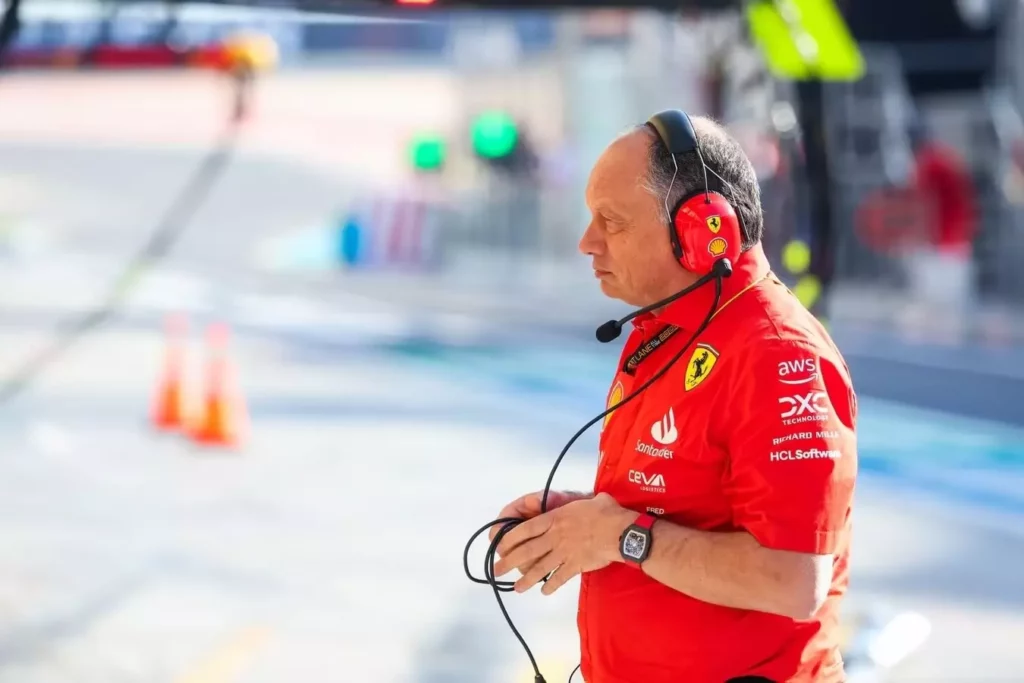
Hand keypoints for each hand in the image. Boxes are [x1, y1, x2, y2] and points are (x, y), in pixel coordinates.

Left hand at [493, 492, 635, 595]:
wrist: (620, 532)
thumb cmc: (606, 512)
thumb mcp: (589, 501)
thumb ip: (579, 504)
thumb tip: (589, 500)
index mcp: (555, 519)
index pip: (525, 529)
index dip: (509, 538)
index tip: (499, 545)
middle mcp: (555, 537)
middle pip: (527, 551)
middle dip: (509, 562)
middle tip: (497, 571)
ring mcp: (564, 553)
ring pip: (540, 568)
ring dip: (526, 579)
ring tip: (516, 588)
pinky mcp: (575, 566)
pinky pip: (559, 578)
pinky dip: (551, 586)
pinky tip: (544, 591)